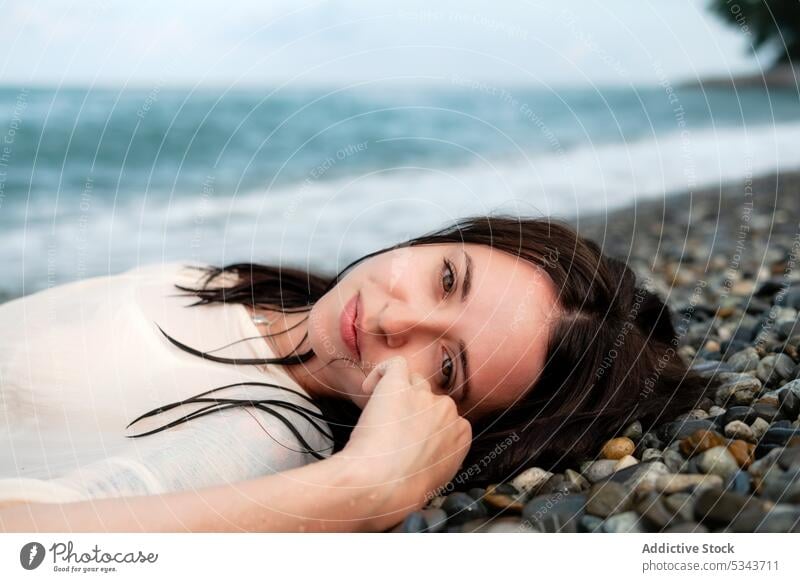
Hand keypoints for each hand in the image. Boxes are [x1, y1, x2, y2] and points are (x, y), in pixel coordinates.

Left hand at [339, 356, 471, 514]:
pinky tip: (369, 389)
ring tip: (379, 414)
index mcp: (462, 434)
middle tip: (390, 433)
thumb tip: (425, 455)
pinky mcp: (398, 385)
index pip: (445, 418)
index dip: (425, 427)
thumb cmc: (402, 493)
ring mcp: (424, 395)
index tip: (408, 442)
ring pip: (414, 380)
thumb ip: (438, 457)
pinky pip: (394, 364)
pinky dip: (380, 373)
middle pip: (430, 399)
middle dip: (411, 412)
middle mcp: (448, 410)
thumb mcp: (436, 479)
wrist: (381, 486)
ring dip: (398, 393)